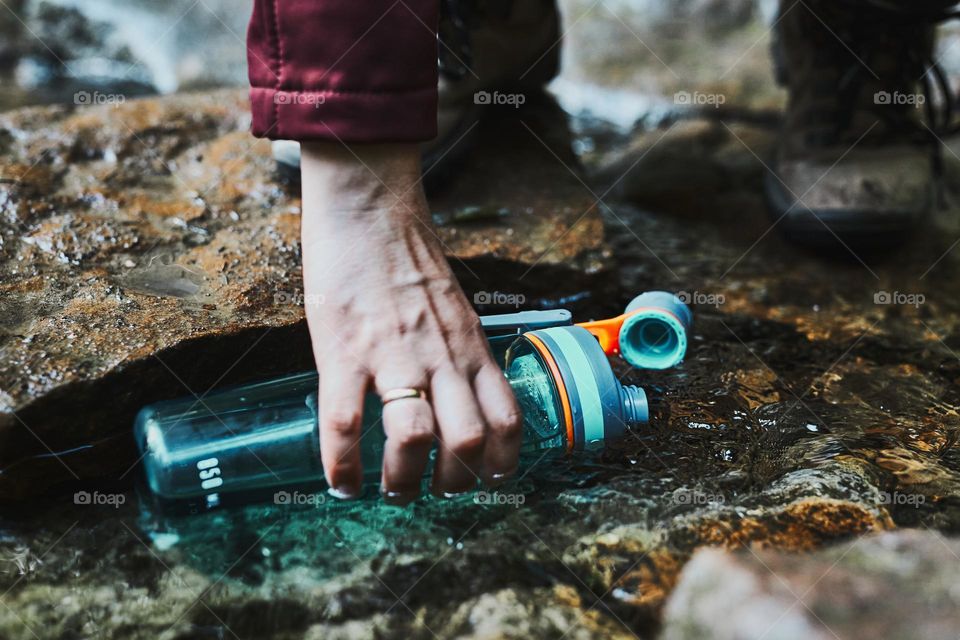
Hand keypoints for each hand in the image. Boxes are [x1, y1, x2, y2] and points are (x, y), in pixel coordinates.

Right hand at [299, 142, 521, 503]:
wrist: (369, 210)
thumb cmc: (409, 258)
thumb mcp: (453, 308)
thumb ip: (458, 351)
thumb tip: (454, 394)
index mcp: (471, 347)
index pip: (507, 418)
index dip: (502, 462)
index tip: (485, 479)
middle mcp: (443, 357)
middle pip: (465, 441)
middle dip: (452, 482)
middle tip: (433, 491)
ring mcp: (395, 355)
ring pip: (414, 438)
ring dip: (404, 481)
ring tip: (392, 492)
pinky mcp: (347, 350)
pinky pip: (345, 423)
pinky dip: (343, 466)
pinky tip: (342, 484)